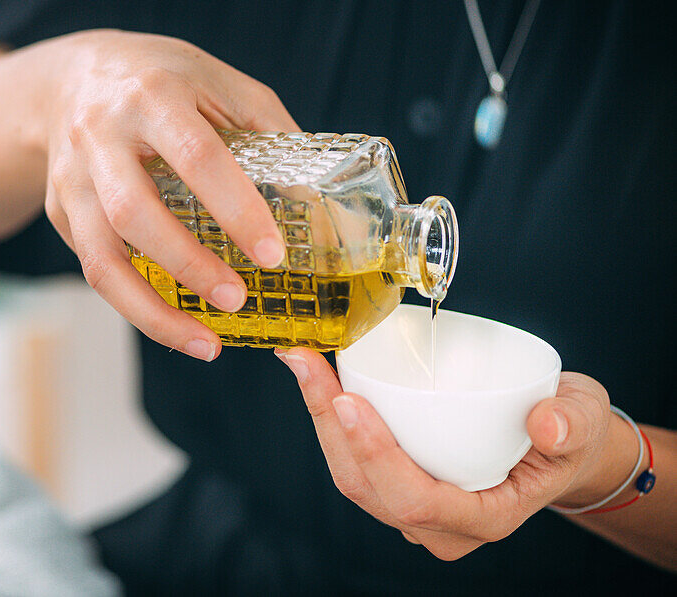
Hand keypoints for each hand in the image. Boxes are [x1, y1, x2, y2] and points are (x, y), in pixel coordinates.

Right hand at [38, 29, 298, 359]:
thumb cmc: (159, 79)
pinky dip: (134, 306)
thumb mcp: (217, 80)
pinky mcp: (60, 211)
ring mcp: (72, 177)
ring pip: (100, 255)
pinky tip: (174, 326)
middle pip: (133, 211)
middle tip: (237, 300)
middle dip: (188, 265)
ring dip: (152, 309)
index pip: (197, 156)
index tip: (272, 254)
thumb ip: (264, 128)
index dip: (237, 209)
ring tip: (205, 344)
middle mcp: (101, 135)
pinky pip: (94, 268)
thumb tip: (315, 195)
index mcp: (152, 95)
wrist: (71, 78)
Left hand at [277, 348, 620, 559]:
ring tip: (303, 362)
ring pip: (350, 475)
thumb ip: (574, 422)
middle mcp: (440, 524)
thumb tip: (548, 423)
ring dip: (320, 418)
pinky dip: (330, 417)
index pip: (417, 500)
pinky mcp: (396, 481)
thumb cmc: (568, 433)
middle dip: (330, 425)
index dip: (377, 456)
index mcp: (485, 518)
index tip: (351, 402)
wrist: (559, 439)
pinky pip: (351, 458)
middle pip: (367, 487)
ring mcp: (413, 508)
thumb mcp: (585, 420)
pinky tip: (314, 376)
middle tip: (308, 365)